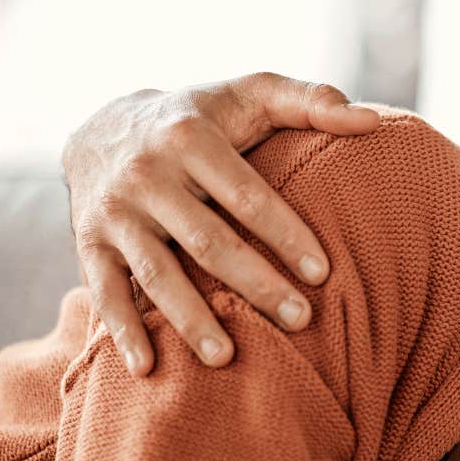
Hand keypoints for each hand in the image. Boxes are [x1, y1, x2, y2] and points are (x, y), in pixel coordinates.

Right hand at [63, 72, 380, 375]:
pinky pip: (104, 291)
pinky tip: (147, 368)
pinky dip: (121, 332)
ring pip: (157, 273)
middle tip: (300, 320)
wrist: (105, 124)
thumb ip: (312, 101)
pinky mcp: (87, 242)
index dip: (286, 235)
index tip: (323, 274)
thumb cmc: (202, 115)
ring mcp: (114, 212)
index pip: (247, 196)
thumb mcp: (252, 92)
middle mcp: (146, 174)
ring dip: (190, 320)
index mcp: (190, 137)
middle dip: (255, 285)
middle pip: (207, 241)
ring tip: (227, 358)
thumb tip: (372, 121)